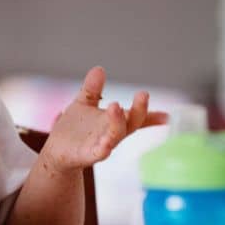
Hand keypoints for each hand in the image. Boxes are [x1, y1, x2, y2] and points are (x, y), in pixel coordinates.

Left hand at [41, 67, 166, 172]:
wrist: (55, 151)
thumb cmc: (74, 130)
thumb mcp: (84, 104)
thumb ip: (93, 89)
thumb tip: (99, 69)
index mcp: (113, 121)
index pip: (135, 117)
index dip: (152, 116)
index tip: (168, 116)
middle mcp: (111, 133)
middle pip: (130, 123)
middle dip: (139, 111)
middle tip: (143, 95)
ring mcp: (102, 144)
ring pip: (115, 136)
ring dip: (118, 122)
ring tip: (116, 106)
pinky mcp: (88, 155)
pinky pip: (99, 152)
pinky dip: (104, 147)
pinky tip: (106, 144)